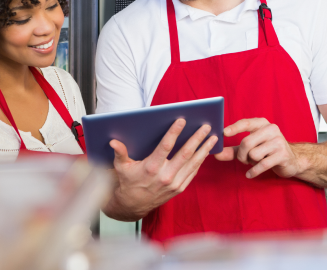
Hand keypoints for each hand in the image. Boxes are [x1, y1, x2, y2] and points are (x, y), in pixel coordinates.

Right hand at [103, 119, 217, 220]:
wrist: (134, 205)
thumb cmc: (128, 182)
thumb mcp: (121, 167)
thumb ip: (120, 153)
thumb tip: (113, 141)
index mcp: (151, 168)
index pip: (166, 146)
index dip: (175, 132)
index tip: (182, 120)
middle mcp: (165, 176)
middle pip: (185, 153)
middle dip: (197, 138)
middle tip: (206, 126)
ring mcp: (174, 183)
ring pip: (193, 163)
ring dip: (204, 149)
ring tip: (213, 137)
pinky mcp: (179, 188)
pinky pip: (193, 172)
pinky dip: (200, 161)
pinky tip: (206, 151)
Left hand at [214, 118, 301, 178]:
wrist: (291, 160)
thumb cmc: (266, 151)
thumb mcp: (249, 148)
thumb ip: (232, 150)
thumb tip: (215, 154)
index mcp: (262, 124)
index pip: (246, 123)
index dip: (234, 127)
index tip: (224, 133)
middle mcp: (271, 129)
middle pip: (246, 142)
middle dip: (241, 155)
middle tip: (244, 160)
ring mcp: (278, 142)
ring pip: (254, 154)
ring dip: (250, 162)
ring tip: (254, 162)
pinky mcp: (283, 155)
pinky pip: (262, 164)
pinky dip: (253, 171)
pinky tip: (249, 174)